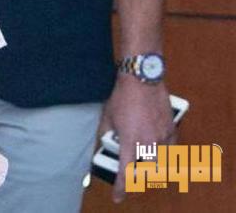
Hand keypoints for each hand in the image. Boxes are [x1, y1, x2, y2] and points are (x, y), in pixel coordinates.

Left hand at [98, 77, 175, 201]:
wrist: (142, 79)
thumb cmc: (122, 96)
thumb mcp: (107, 115)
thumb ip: (106, 132)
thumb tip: (104, 142)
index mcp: (130, 141)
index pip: (126, 172)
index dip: (121, 187)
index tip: (118, 196)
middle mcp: (148, 143)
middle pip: (146, 170)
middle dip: (138, 173)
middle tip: (131, 168)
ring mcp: (162, 137)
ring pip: (159, 161)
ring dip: (151, 162)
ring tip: (143, 155)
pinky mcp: (171, 130)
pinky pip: (170, 148)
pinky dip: (164, 151)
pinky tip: (158, 146)